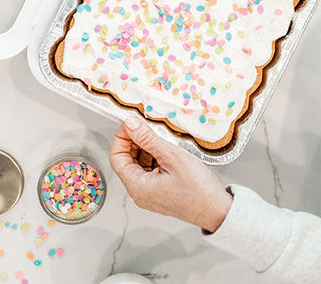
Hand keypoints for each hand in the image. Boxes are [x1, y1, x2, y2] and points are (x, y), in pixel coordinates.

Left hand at [110, 116, 231, 232]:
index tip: (131, 124)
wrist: (218, 211)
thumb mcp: (171, 157)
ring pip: (139, 164)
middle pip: (127, 160)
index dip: (121, 138)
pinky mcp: (160, 190)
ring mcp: (150, 192)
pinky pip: (150, 169)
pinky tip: (165, 147)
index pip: (116, 157)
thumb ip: (148, 138)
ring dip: (146, 147)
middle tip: (146, 126)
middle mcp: (140, 192)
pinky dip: (154, 156)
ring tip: (158, 135)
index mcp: (137, 186)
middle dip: (134, 141)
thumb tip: (131, 124)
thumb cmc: (198, 189)